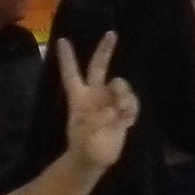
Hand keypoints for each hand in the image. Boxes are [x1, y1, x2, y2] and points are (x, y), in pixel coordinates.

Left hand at [57, 33, 139, 174]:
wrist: (93, 161)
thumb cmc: (83, 147)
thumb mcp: (84, 135)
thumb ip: (99, 121)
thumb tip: (114, 110)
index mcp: (79, 98)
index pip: (71, 75)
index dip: (67, 59)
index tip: (62, 41)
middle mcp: (95, 95)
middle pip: (99, 67)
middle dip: (105, 50)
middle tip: (112, 34)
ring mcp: (110, 102)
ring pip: (120, 85)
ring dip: (123, 94)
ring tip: (121, 111)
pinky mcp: (123, 112)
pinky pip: (132, 102)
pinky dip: (132, 108)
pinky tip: (128, 120)